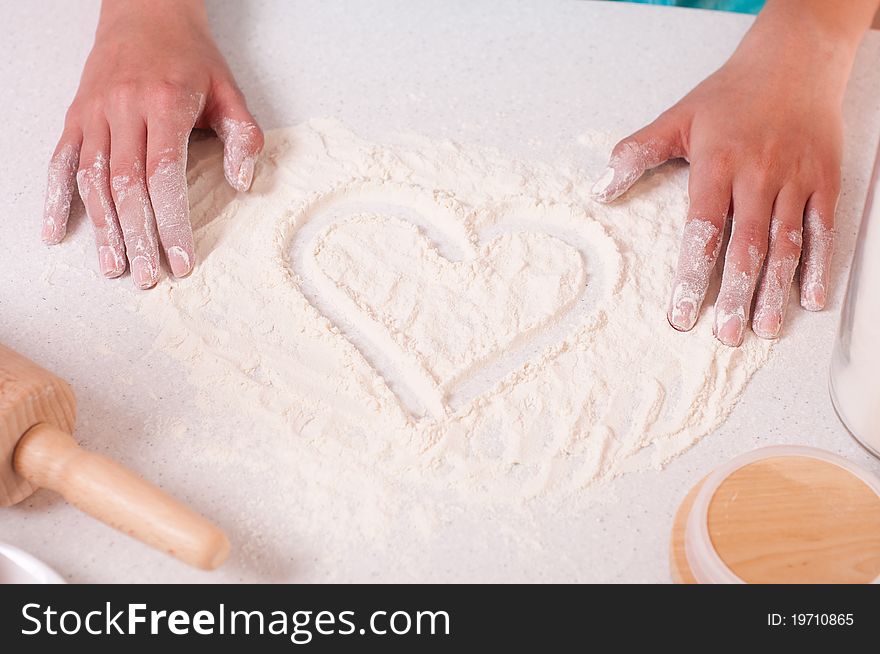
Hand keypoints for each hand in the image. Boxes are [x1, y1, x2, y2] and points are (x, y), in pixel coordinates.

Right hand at [42, 0, 263, 287]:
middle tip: (146, 277)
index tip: (180, 261)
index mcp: (164, 105)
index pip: (164, 176)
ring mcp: (94, 113)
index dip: (171, 223)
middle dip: (137, 237)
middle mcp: (123, 110)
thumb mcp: (230, 92)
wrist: (146, 12)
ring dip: (102, 228)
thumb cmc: (191, 59)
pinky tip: (55, 232)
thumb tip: (242, 184)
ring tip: (114, 267)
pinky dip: (55, 198)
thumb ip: (243, 138)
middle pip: (125, 185)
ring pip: (92, 179)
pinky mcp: (76, 116)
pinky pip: (60, 161)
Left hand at [590, 1, 873, 345]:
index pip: (703, 231)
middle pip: (746, 247)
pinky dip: (820, 265)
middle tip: (725, 336)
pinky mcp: (824, 181)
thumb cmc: (730, 95)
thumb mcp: (676, 118)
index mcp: (718, 166)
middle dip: (735, 296)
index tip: (682, 314)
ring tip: (764, 329)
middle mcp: (758, 176)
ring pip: (786, 245)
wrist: (794, 60)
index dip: (692, 276)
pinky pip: (823, 229)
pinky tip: (810, 299)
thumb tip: (600, 189)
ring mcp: (795, 180)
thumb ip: (637, 153)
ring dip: (775, 290)